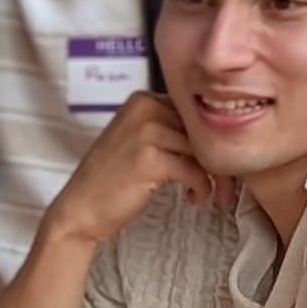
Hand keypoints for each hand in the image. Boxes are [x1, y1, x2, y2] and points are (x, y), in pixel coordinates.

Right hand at [35, 91, 211, 253]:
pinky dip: (202, 187)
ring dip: (216, 177)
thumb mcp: (137, 140)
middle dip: (221, 158)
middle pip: (202, 128)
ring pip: (204, 149)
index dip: (213, 138)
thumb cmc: (111, 180)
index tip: (221, 163)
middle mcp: (145, 108)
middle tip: (226, 185)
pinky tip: (194, 197)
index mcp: (143, 98)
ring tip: (211, 194)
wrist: (80, 209)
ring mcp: (147, 131)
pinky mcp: (151, 159)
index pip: (194, 111)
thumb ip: (168, 128)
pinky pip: (195, 169)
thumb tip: (215, 134)